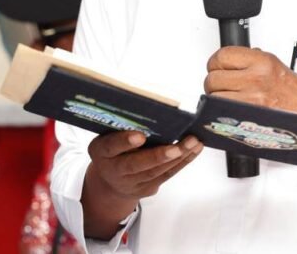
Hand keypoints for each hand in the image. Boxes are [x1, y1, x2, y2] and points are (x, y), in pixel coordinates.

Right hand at [82, 131, 201, 238]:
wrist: (110, 182)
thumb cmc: (111, 151)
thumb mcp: (106, 137)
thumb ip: (120, 128)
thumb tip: (148, 109)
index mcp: (102, 152)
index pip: (111, 147)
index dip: (125, 142)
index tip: (139, 136)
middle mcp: (115, 170)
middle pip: (136, 165)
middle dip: (158, 156)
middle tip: (176, 148)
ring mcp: (133, 183)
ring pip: (156, 171)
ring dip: (178, 157)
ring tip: (193, 142)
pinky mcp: (148, 188)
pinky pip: (167, 175)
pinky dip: (183, 161)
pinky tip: (194, 149)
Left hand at [204, 46, 296, 197]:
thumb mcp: (277, 67)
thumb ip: (252, 63)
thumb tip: (230, 63)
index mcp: (263, 62)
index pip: (222, 56)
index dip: (216, 64)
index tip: (219, 69)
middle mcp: (256, 79)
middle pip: (212, 79)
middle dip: (214, 84)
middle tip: (225, 88)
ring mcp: (252, 100)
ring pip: (214, 98)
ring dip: (217, 101)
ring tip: (230, 102)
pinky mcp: (250, 119)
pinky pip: (222, 115)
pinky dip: (221, 115)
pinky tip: (230, 113)